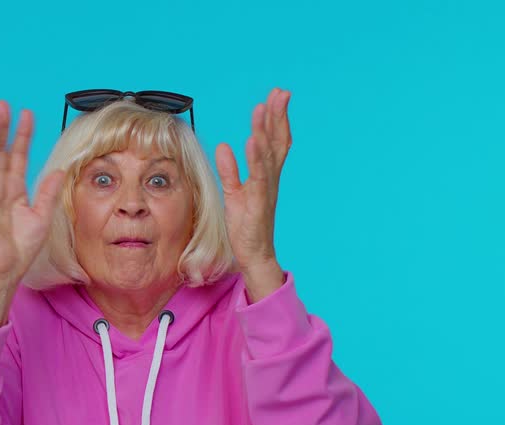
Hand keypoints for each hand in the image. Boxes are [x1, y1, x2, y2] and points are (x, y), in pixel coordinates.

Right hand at [0, 101, 64, 284]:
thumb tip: (60, 169)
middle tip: (4, 104)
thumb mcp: (43, 215)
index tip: (28, 114)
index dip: (22, 135)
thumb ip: (49, 192)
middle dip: (2, 128)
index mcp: (14, 190)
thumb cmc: (24, 247)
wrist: (9, 268)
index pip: (18, 156)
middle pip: (0, 151)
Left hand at [215, 88, 290, 300]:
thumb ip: (229, 170)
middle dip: (278, 116)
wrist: (254, 253)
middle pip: (277, 141)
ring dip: (266, 129)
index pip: (274, 141)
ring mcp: (266, 188)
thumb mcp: (233, 192)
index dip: (275, 119)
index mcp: (265, 175)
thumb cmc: (246, 224)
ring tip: (263, 107)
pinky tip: (252, 139)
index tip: (275, 97)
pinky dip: (255, 156)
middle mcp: (270, 178)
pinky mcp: (258, 200)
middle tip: (280, 92)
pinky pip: (257, 174)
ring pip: (268, 153)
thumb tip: (224, 147)